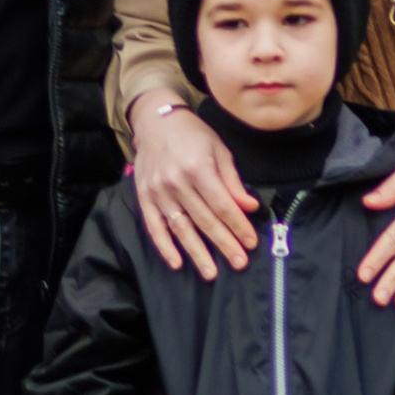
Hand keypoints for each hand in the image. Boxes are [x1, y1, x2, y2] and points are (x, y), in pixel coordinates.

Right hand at [129, 96, 255, 277]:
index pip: (222, 205)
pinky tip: (177, 262)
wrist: (155, 121)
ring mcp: (158, 192)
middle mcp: (177, 182)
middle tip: (239, 263)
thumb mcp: (219, 150)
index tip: (250, 243)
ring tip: (211, 273)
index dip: (237, 225)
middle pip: (204, 220)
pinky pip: (154, 227)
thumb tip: (249, 207)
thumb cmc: (192, 134)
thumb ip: (232, 181)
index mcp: (198, 169)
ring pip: (180, 228)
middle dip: (224, 244)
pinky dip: (164, 247)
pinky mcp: (144, 197)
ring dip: (197, 253)